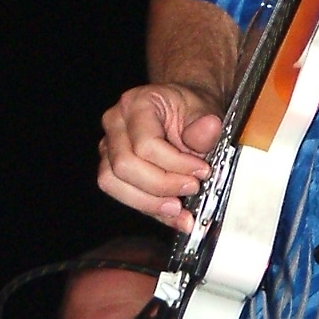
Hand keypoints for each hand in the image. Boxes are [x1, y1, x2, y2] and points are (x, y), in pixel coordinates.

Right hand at [99, 83, 222, 232]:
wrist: (182, 108)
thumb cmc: (190, 108)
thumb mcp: (205, 110)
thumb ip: (204, 126)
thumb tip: (209, 129)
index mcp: (137, 103)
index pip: (146, 143)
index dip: (175, 164)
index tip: (201, 172)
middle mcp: (116, 122)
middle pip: (124, 166)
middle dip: (161, 185)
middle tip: (192, 188)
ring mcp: (109, 145)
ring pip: (113, 183)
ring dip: (149, 202)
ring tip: (179, 209)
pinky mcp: (111, 167)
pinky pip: (120, 192)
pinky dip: (147, 207)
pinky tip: (172, 215)